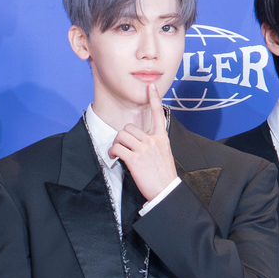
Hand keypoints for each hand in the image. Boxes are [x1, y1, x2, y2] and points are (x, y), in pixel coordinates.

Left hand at [108, 82, 178, 201]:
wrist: (166, 191)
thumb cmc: (165, 175)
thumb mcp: (165, 154)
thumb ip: (155, 144)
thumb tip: (144, 142)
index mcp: (161, 138)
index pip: (158, 113)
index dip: (154, 98)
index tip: (151, 86)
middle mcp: (152, 140)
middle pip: (129, 127)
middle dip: (122, 136)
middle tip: (122, 146)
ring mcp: (143, 149)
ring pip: (121, 135)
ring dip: (116, 144)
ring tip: (117, 153)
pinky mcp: (134, 159)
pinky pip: (117, 148)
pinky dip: (112, 153)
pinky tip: (114, 158)